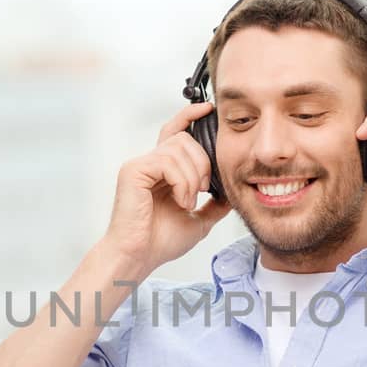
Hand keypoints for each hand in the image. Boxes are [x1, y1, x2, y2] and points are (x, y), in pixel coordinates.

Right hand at [99, 101, 231, 277]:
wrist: (139, 257)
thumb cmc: (160, 242)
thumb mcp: (198, 220)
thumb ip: (214, 204)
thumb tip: (232, 193)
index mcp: (162, 170)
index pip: (176, 132)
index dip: (190, 115)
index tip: (209, 109)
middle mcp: (149, 163)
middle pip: (185, 139)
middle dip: (203, 162)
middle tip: (204, 189)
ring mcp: (140, 165)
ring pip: (179, 148)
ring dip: (193, 177)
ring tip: (189, 201)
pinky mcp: (133, 171)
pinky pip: (167, 162)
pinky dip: (182, 182)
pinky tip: (181, 201)